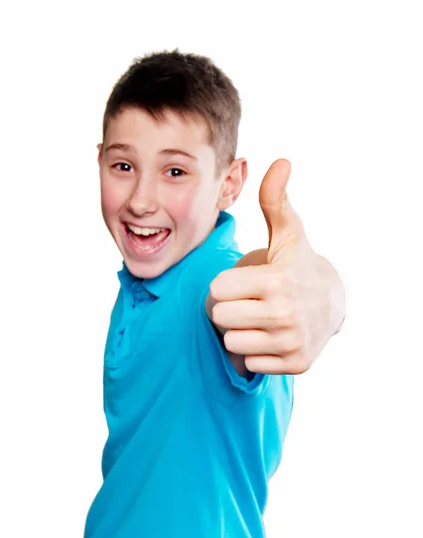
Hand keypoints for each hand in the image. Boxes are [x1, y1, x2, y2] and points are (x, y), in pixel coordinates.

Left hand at [209, 159, 343, 374]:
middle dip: (229, 309)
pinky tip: (271, 336)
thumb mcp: (288, 232)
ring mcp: (291, 342)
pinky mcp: (296, 364)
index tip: (245, 282)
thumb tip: (280, 161)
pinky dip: (256, 352)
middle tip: (250, 301)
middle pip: (218, 317)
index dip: (226, 284)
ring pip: (230, 343)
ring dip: (239, 331)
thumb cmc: (298, 264)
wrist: (333, 303)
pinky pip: (248, 363)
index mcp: (276, 281)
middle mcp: (284, 314)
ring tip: (259, 319)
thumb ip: (274, 200)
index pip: (216, 290)